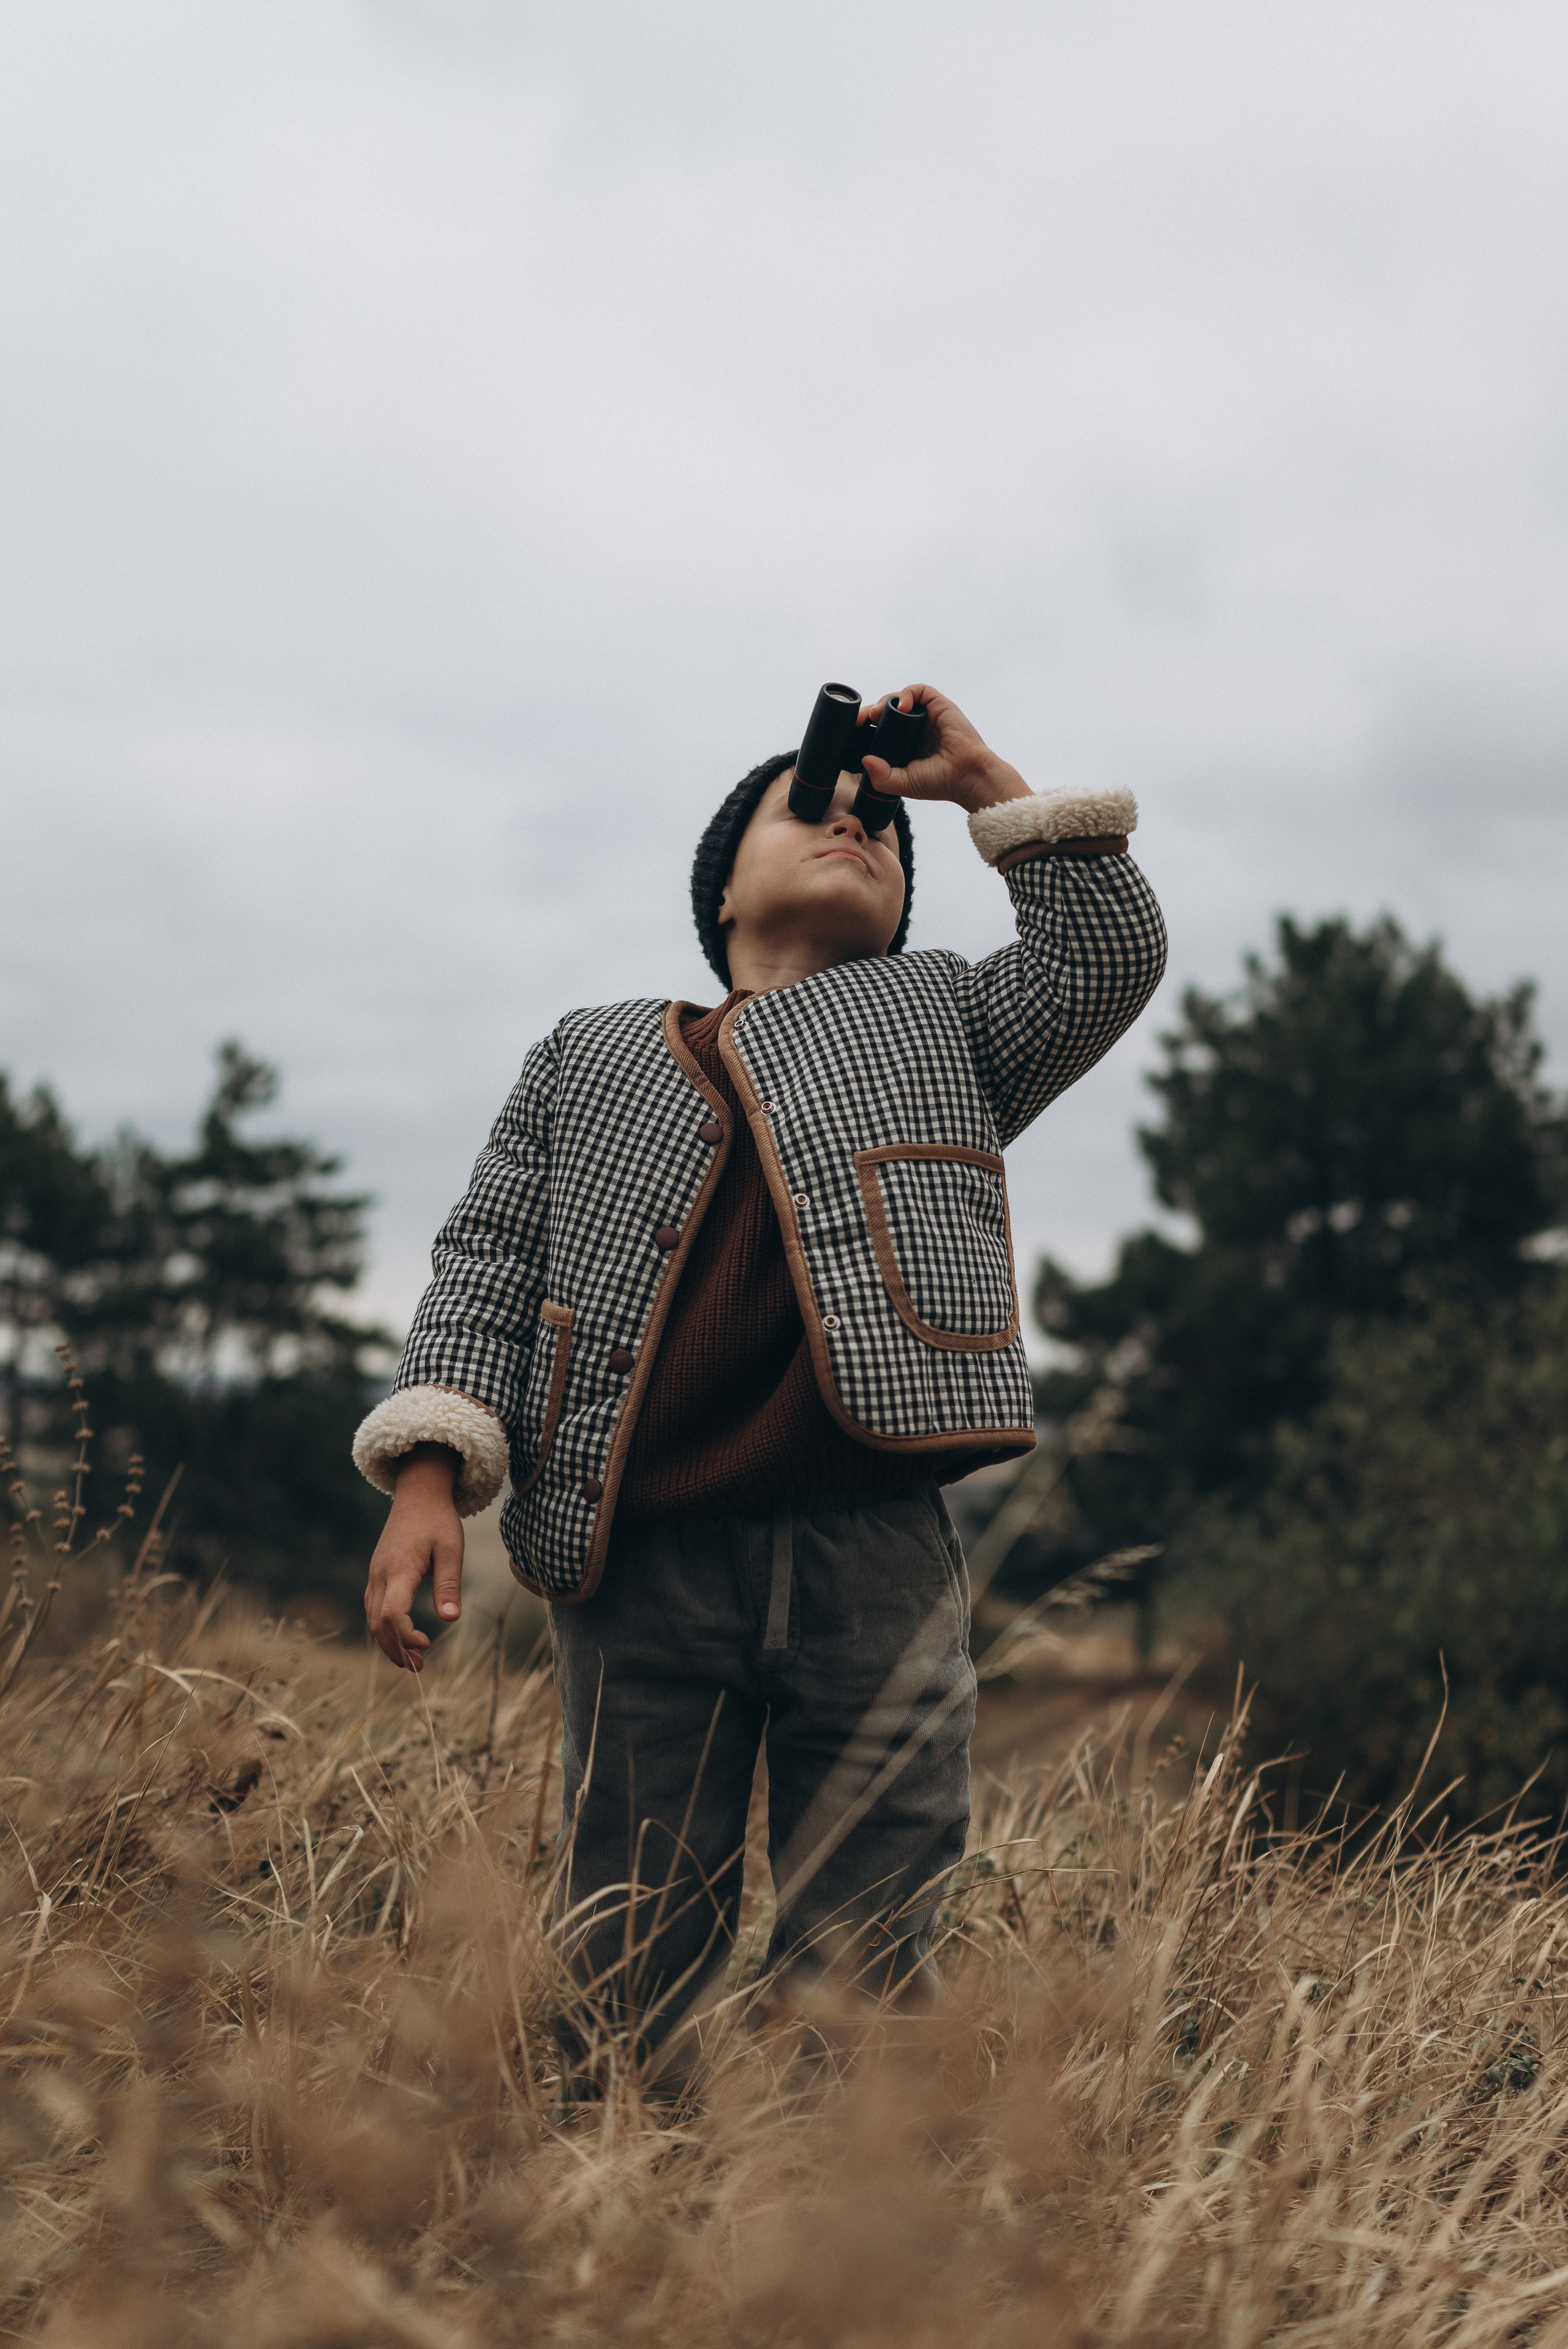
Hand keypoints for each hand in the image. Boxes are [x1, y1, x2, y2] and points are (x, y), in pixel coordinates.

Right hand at [364, 1443, 463, 1671]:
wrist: (418, 1494)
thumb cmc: (438, 1520)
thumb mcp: (452, 1549)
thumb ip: (449, 1585)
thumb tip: (451, 1620)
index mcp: (399, 1569)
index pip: (391, 1614)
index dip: (405, 1636)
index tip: (427, 1643)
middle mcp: (381, 1574)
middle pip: (377, 1623)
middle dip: (395, 1649)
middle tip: (419, 1667)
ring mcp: (375, 1574)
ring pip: (372, 1618)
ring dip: (389, 1642)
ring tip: (413, 1659)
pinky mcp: (377, 1574)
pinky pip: (374, 1607)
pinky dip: (384, 1627)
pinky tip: (402, 1636)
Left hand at [858, 683, 1030, 816]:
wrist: (968, 776)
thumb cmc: (939, 783)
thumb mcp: (903, 783)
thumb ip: (881, 777)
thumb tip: (864, 760)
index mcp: (905, 746)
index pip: (880, 730)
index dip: (865, 728)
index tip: (853, 730)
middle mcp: (915, 729)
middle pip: (886, 712)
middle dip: (870, 712)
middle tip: (860, 720)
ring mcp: (927, 716)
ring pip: (900, 699)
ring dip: (884, 701)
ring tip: (876, 714)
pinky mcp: (939, 705)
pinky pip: (920, 690)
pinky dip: (907, 694)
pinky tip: (901, 707)